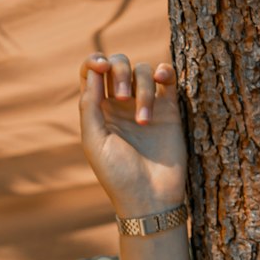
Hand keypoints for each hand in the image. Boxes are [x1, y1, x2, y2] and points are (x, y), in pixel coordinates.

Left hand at [79, 54, 187, 219]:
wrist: (150, 197)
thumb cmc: (117, 175)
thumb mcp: (94, 142)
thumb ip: (89, 105)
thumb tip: (94, 69)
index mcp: (98, 112)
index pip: (92, 73)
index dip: (95, 61)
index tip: (101, 68)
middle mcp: (120, 105)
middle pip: (118, 64)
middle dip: (120, 71)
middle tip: (122, 98)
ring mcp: (145, 104)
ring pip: (143, 70)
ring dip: (142, 88)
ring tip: (143, 121)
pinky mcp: (169, 109)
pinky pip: (168, 77)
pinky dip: (164, 71)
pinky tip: (162, 79)